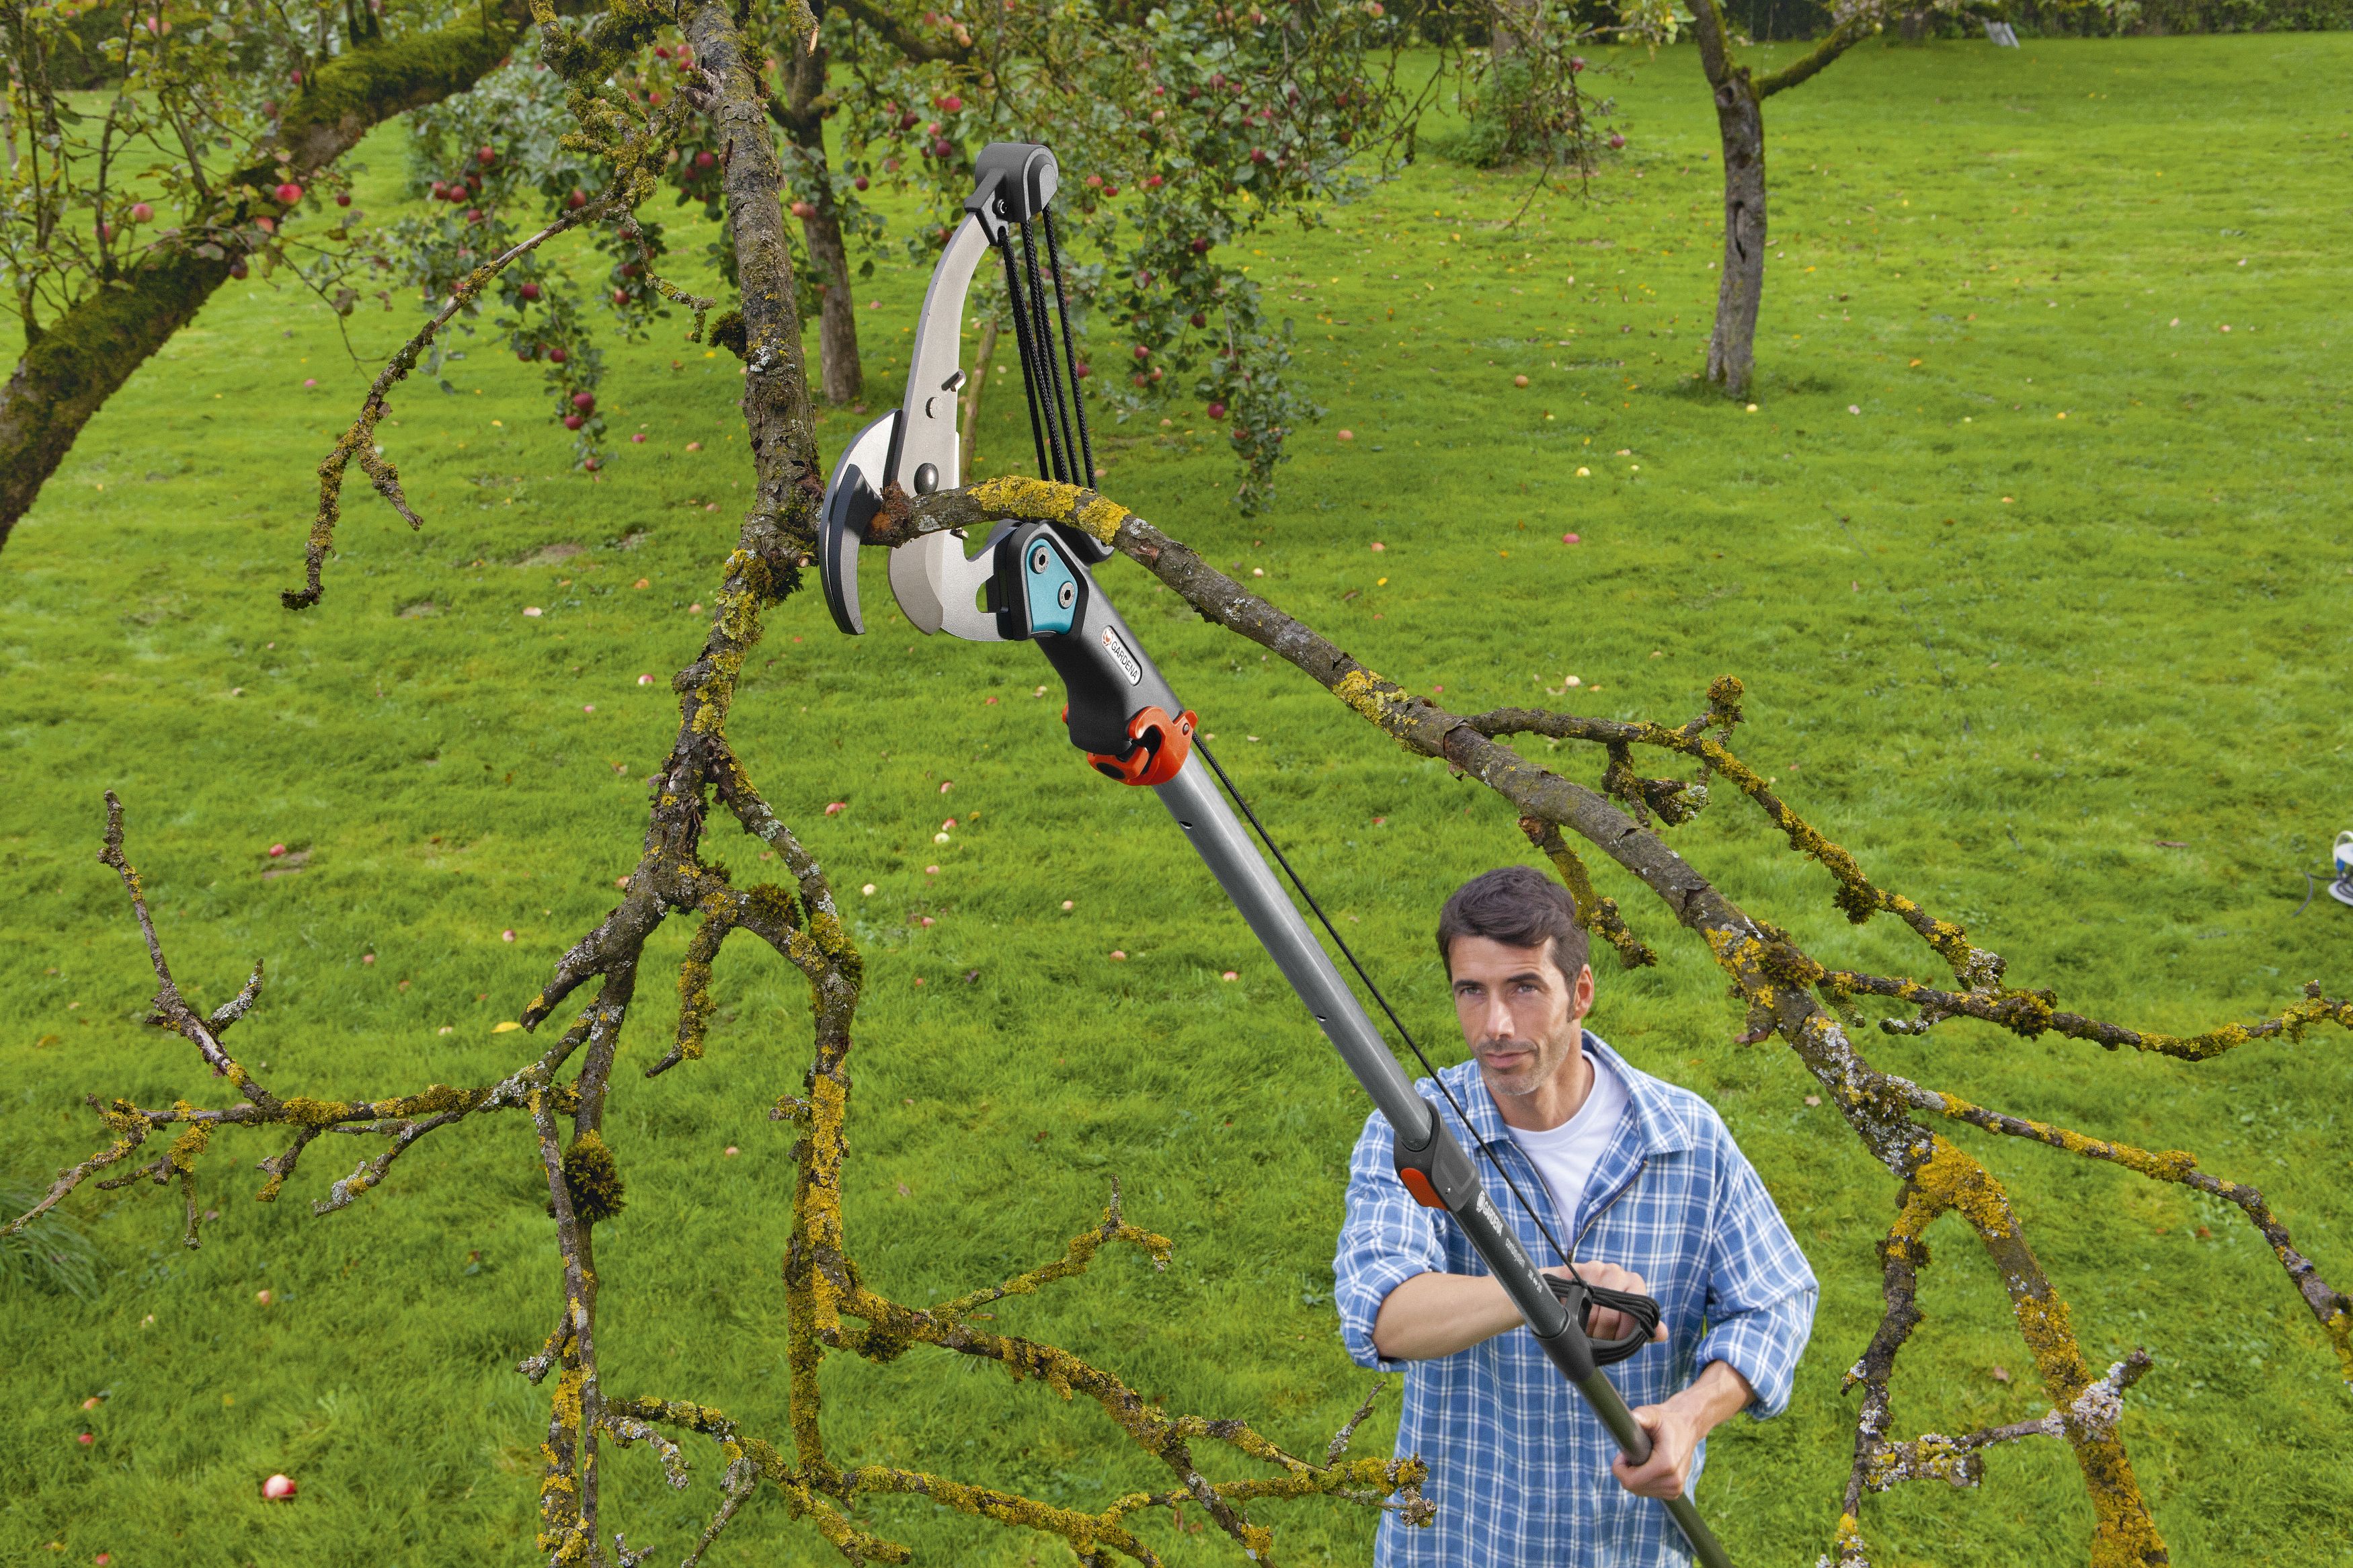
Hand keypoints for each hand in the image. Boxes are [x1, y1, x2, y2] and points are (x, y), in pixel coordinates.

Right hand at [1541, 1261, 1667, 1346]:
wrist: (1571, 1292)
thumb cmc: (1603, 1309)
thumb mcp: (1625, 1320)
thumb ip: (1643, 1327)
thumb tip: (1663, 1334)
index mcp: (1633, 1282)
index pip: (1635, 1310)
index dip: (1624, 1331)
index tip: (1615, 1341)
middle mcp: (1614, 1271)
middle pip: (1611, 1314)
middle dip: (1602, 1334)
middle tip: (1595, 1339)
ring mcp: (1591, 1267)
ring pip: (1590, 1309)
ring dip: (1584, 1326)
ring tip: (1583, 1330)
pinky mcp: (1567, 1269)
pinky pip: (1569, 1296)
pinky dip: (1567, 1311)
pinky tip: (1568, 1314)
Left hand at [1611, 1401, 1701, 1498]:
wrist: (1688, 1427)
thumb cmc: (1667, 1420)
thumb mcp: (1654, 1414)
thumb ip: (1643, 1416)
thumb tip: (1634, 1418)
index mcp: (1666, 1465)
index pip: (1630, 1481)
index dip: (1620, 1468)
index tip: (1624, 1453)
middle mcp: (1673, 1481)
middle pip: (1634, 1487)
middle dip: (1627, 1471)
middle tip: (1634, 1452)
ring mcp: (1675, 1489)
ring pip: (1640, 1491)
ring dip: (1635, 1476)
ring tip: (1644, 1457)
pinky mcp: (1675, 1492)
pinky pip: (1649, 1492)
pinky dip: (1644, 1481)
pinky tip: (1650, 1466)